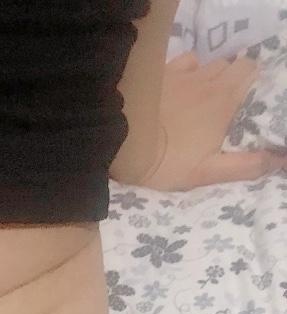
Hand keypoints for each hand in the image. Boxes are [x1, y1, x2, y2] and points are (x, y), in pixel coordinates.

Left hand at [139, 50, 286, 188]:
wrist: (123, 144)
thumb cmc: (168, 163)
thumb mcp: (209, 172)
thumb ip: (246, 166)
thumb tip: (279, 161)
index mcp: (224, 100)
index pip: (250, 71)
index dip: (251, 82)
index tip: (245, 102)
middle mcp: (208, 80)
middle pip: (231, 65)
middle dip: (232, 80)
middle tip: (222, 105)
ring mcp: (183, 74)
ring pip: (208, 63)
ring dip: (210, 76)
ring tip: (201, 98)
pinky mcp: (162, 74)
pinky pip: (185, 61)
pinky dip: (189, 69)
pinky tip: (181, 85)